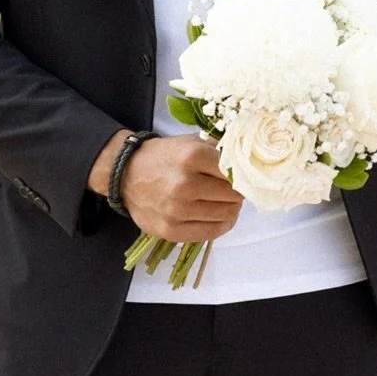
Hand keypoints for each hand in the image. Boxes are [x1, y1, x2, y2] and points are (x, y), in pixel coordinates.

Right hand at [95, 133, 242, 244]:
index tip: (244, 175)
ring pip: (226, 214)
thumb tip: (250, 162)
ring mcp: (177, 210)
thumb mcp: (191, 142)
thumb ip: (220, 151)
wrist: (126, 174)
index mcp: (192, 157)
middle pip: (234, 194)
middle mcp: (184, 184)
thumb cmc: (164, 156)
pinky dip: (221, 224)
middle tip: (235, 189)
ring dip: (232, 208)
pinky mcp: (171, 230)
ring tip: (226, 201)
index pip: (235, 171)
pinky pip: (211, 233)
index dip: (243, 174)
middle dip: (238, 192)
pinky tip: (219, 215)